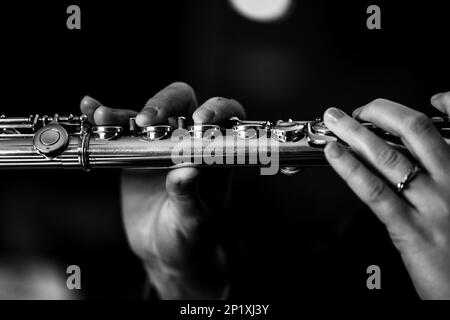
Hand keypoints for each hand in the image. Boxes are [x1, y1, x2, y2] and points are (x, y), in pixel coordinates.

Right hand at [79, 82, 244, 298]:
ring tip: (103, 118)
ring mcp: (159, 144)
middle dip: (164, 104)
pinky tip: (90, 108)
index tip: (200, 121)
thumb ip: (189, 196)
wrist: (162, 247)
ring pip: (145, 115)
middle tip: (146, 121)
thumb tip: (187, 171)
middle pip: (182, 104)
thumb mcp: (191, 220)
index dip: (217, 111)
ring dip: (123, 112)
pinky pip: (119, 129)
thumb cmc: (188, 235)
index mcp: (213, 155)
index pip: (224, 119)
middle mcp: (188, 142)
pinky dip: (105, 117)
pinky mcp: (134, 151)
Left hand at [323, 93, 449, 298]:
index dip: (445, 105)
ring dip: (356, 133)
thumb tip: (424, 152)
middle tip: (357, 110)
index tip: (427, 100)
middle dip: (381, 112)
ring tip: (335, 120)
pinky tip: (334, 153)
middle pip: (415, 131)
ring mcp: (433, 206)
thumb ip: (446, 171)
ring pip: (389, 157)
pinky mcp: (411, 231)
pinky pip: (376, 191)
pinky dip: (351, 167)